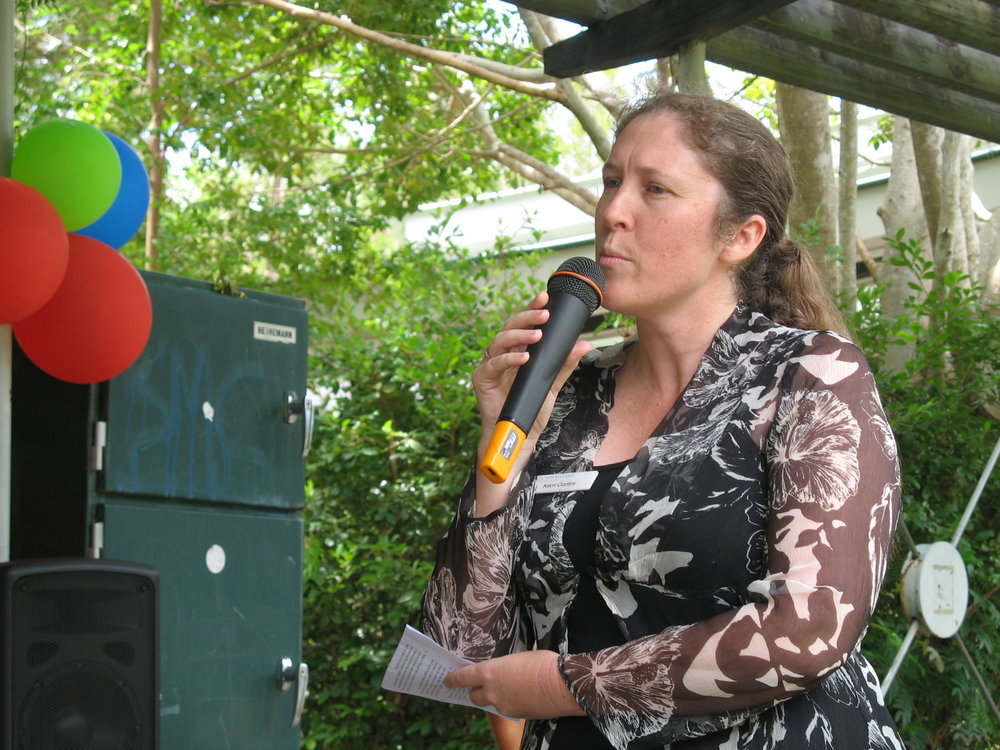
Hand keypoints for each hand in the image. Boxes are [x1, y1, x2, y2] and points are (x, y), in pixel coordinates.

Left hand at [444, 650, 585, 719]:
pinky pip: (507, 709)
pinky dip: (511, 702)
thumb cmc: (542, 663)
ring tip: (511, 688)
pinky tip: (524, 695)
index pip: (463, 677)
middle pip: (474, 696)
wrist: (562, 685)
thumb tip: (503, 672)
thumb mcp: (518, 657)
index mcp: (490, 671)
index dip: (453, 679)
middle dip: (476, 691)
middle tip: (483, 685)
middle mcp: (492, 691)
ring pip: (492, 704)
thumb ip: (504, 666)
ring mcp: (503, 706)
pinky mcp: (516, 715)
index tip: (446, 680)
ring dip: (495, 698)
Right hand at [474, 292, 593, 457]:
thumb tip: (585, 344)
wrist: (520, 436)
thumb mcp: (553, 384)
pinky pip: (493, 363)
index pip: (524, 325)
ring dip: (519, 335)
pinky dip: (508, 358)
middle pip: (510, 326)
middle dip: (527, 317)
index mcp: (518, 351)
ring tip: (537, 335)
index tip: (545, 297)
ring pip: (500, 340)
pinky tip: (523, 357)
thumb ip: (564, 364)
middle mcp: (503, 354)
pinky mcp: (482, 379)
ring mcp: (491, 365)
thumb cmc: (532, 408)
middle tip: (544, 314)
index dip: (532, 309)